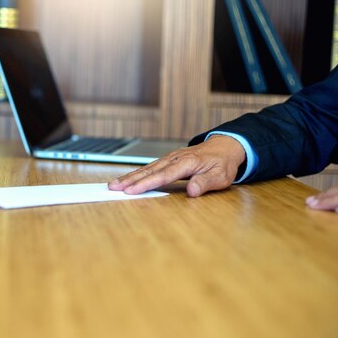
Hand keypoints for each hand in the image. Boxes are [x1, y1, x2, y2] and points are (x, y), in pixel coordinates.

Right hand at [108, 135, 245, 196]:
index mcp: (187, 163)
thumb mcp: (220, 176)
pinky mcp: (168, 160)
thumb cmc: (222, 164)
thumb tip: (191, 191)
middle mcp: (175, 158)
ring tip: (114, 184)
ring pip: (147, 168)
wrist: (224, 147)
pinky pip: (150, 167)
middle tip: (114, 187)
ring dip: (130, 176)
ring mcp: (170, 158)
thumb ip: (205, 183)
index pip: (163, 175)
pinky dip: (137, 173)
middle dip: (130, 179)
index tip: (132, 190)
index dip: (146, 184)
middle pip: (149, 171)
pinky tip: (128, 179)